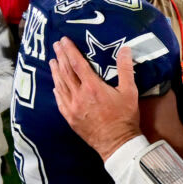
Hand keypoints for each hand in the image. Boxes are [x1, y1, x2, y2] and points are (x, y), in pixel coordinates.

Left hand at [50, 37, 141, 160]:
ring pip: (61, 86)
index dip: (69, 51)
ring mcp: (72, 108)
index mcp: (92, 87)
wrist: (117, 143)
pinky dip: (57, 91)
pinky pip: (60, 102)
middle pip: (66, 72)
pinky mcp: (70, 118)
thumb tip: (125, 49)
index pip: (77, 64)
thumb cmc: (125, 117)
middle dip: (61, 57)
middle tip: (56, 46)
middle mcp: (79, 96)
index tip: (63, 41)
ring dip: (56, 72)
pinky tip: (55, 86)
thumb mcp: (130, 91)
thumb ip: (125, 69)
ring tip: (52, 61)